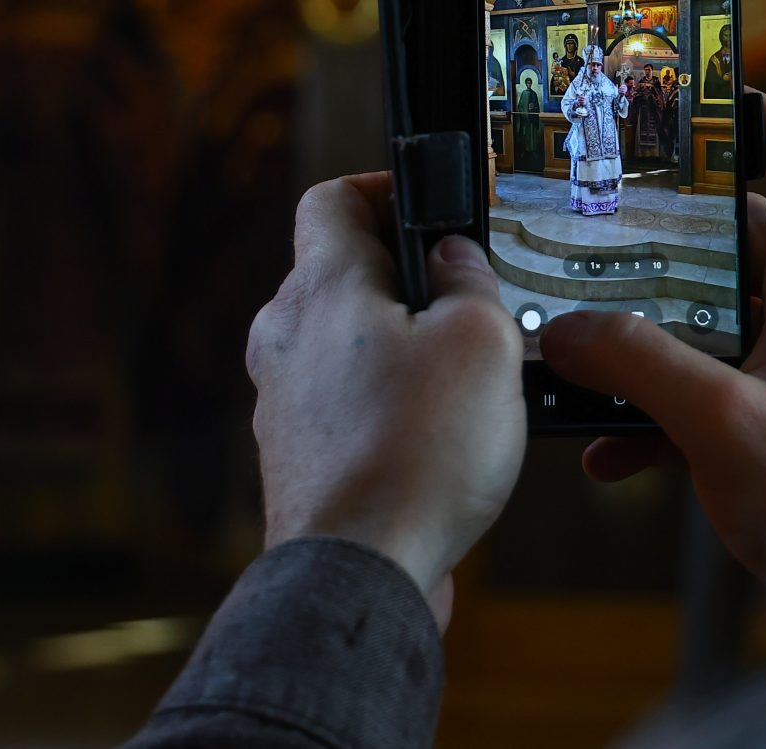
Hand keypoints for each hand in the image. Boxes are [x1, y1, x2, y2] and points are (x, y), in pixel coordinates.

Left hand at [248, 176, 525, 624]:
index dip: (384, 190)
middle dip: (406, 283)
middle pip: (341, 276)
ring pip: (345, 346)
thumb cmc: (414, 456)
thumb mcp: (482, 341)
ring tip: (461, 385)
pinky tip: (436, 444)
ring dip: (400, 352)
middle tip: (466, 308)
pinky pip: (345, 409)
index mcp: (322, 287)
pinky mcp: (298, 459)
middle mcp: (286, 337)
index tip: (432, 210)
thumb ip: (470, 282)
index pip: (331, 199)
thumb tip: (455, 259)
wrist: (358, 575)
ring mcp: (283, 402)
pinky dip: (387, 412)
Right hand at [539, 95, 765, 588]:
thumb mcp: (721, 422)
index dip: (762, 119)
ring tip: (583, 343)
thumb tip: (567, 332)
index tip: (701, 104)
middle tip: (595, 228)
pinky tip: (607, 453)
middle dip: (661, 241)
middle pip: (737, 239)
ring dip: (648, 333)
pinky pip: (709, 388)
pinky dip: (657, 410)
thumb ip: (637, 366)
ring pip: (712, 317)